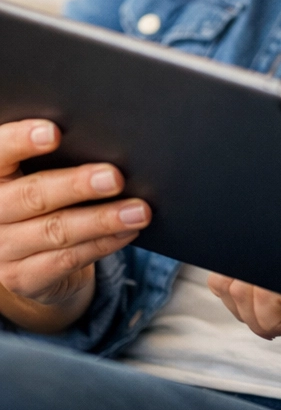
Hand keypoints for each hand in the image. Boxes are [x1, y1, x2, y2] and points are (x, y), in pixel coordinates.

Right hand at [0, 119, 150, 331]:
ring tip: (139, 210)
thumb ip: (60, 156)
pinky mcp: (24, 277)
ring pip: (56, 231)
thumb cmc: (44, 196)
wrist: (31, 255)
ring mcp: (4, 249)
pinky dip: (104, 244)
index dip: (21, 140)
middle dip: (77, 185)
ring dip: (103, 220)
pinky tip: (128, 231)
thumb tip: (108, 137)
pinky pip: (68, 260)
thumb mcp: (40, 172)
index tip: (54, 132)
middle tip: (115, 177)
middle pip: (32, 195)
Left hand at [206, 212, 280, 338]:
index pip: (225, 260)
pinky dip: (275, 321)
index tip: (266, 312)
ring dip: (261, 319)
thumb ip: (277, 276)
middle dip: (245, 312)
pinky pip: (264, 298)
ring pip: (239, 289)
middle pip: (224, 277)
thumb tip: (226, 289)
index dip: (234, 294)